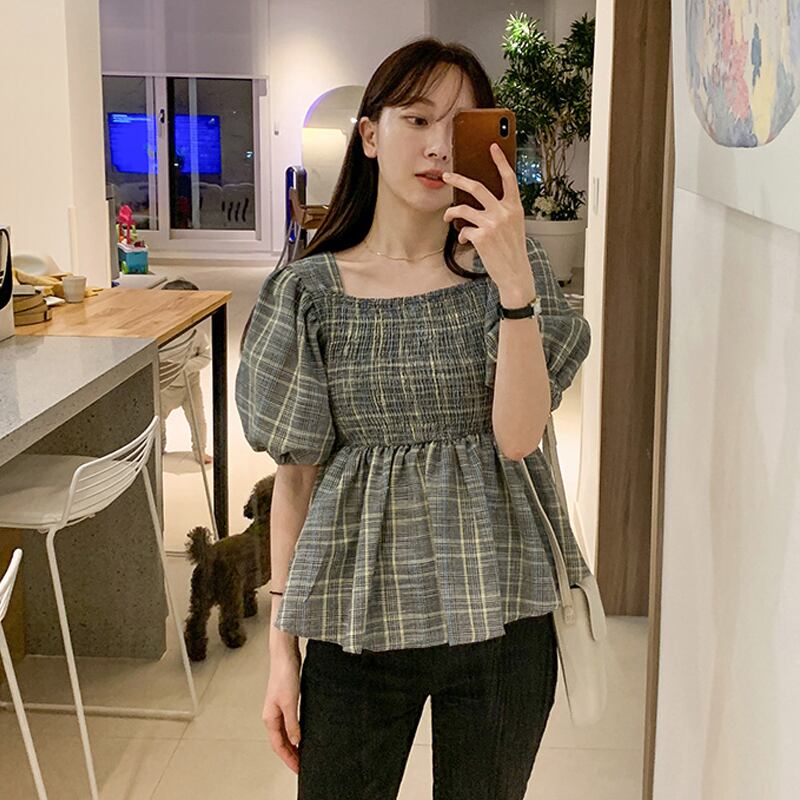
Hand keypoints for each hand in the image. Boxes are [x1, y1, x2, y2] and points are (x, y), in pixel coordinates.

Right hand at [263, 645, 301, 773]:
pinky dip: (295, 732)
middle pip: (281, 741)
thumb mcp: (290, 703)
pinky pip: (290, 722)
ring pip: (285, 732)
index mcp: (270, 717)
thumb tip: (296, 741)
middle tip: (302, 766)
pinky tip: (303, 733)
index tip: (298, 769)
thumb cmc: (284, 674)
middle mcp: (272, 715)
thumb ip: (292, 724)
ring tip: (303, 754)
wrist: (285, 655)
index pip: (278, 745)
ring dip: (293, 744)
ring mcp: (279, 708)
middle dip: (290, 754)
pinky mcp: (287, 700)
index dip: (288, 759)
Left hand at [441, 143, 532, 299]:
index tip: (492, 147)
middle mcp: (504, 212)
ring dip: (451, 212)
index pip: (508, 178)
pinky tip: (467, 241)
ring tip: (447, 216)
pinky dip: (463, 235)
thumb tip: (480, 200)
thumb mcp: (514, 225)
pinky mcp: (480, 237)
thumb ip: (502, 210)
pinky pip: (464, 229)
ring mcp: (492, 224)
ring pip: (463, 208)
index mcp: (515, 207)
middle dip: (458, 179)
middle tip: (446, 176)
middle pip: (477, 187)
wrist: (514, 273)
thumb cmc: (512, 249)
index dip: (500, 161)